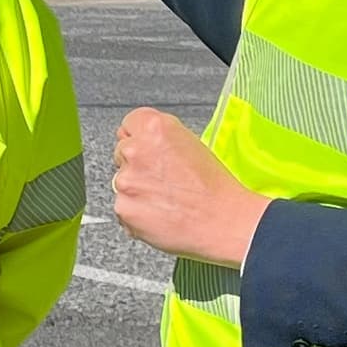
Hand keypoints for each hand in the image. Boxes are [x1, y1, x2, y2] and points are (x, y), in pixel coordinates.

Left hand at [111, 106, 270, 265]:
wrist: (224, 222)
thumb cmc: (215, 188)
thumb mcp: (191, 145)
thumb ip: (160, 139)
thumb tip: (143, 140)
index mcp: (155, 128)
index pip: (129, 124)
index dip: (140, 139)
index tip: (148, 150)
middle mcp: (136, 150)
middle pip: (122, 152)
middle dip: (137, 165)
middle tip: (163, 180)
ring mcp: (127, 180)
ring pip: (122, 182)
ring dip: (137, 191)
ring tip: (166, 200)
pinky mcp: (123, 208)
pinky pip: (124, 208)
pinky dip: (137, 213)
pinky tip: (161, 214)